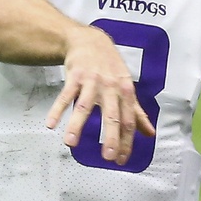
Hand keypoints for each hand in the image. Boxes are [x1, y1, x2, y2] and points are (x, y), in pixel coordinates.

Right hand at [47, 24, 155, 163]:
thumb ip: (137, 113)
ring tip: (70, 143)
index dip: (126, 141)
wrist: (90, 41)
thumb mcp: (127, 87)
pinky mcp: (75, 76)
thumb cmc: (111, 68)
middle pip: (111, 115)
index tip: (121, 160)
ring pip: (84, 106)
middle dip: (110, 137)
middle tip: (107, 157)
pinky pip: (65, 96)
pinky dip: (57, 109)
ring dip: (76, 125)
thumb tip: (150, 134)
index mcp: (126, 92)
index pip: (128, 121)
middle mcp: (110, 87)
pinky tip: (51, 124)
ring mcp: (92, 81)